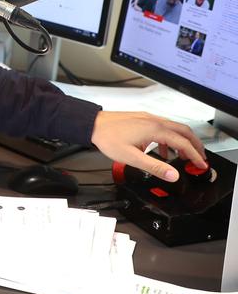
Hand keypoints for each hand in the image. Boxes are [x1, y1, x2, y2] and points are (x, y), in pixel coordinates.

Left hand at [91, 110, 207, 181]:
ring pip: (173, 128)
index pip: (183, 143)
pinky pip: (162, 127)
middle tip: (199, 158)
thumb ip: (155, 167)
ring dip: (182, 141)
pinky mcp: (141, 118)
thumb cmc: (108, 138)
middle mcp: (154, 121)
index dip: (195, 155)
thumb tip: (173, 175)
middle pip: (183, 131)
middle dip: (195, 145)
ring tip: (183, 157)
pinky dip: (168, 139)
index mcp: (155, 130)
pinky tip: (161, 150)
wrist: (92, 124)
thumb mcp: (132, 157)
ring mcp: (148, 118)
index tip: (201, 164)